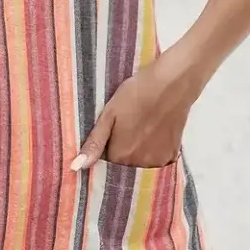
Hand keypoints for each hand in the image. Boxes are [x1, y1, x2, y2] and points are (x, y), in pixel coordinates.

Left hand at [71, 49, 199, 169]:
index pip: (105, 162)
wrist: (172, 83)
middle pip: (123, 164)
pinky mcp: (172, 154)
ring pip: (140, 163)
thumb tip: (77, 166)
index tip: (111, 132)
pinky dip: (153, 150)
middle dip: (121, 151)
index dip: (105, 147)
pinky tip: (153, 131)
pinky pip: (157, 160)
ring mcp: (158, 160)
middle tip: (127, 126)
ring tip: (141, 127)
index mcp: (120, 155)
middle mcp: (139, 164)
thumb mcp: (109, 114)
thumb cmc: (136, 93)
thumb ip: (94, 142)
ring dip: (138, 151)